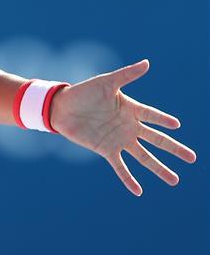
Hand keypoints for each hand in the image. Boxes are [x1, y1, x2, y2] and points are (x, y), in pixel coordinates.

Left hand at [50, 59, 196, 195]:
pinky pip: (120, 167)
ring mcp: (118, 140)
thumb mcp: (107, 82)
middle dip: (174, 149)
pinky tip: (139, 191)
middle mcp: (128, 126)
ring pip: (144, 157)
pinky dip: (128, 179)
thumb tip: (147, 63)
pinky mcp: (106, 150)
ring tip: (175, 180)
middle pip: (157, 140)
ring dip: (159, 168)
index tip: (177, 125)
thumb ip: (127, 75)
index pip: (153, 115)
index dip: (163, 120)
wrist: (62, 107)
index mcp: (131, 109)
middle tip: (192, 158)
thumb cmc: (84, 92)